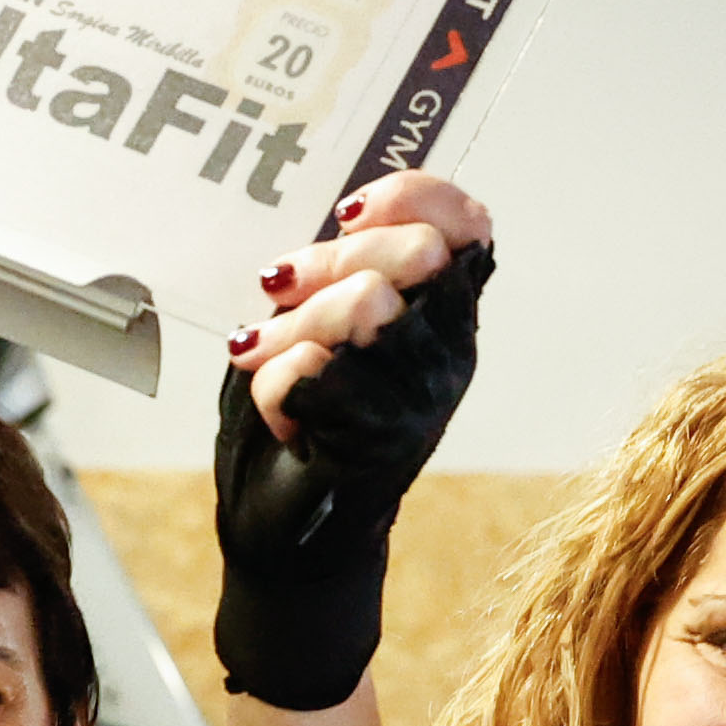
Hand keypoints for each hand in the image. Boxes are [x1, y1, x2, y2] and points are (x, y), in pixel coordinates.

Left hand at [236, 172, 484, 439]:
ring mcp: (422, 400)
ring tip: (257, 351)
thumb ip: (344, 268)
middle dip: (331, 259)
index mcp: (444, 315)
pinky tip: (278, 412)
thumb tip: (344, 212)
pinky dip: (273, 382)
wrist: (283, 528)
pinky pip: (315, 369)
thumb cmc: (301, 413)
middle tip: (281, 288)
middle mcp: (448, 353)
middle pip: (419, 251)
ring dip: (292, 323)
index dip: (410, 197)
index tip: (347, 213)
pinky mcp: (379, 442)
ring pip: (368, 303)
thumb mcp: (323, 319)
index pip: (468, 225)